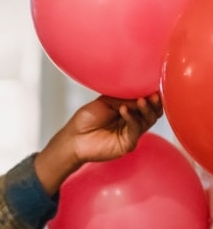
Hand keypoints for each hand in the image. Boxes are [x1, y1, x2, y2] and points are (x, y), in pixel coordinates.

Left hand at [34, 93, 163, 194]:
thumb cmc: (85, 120)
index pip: (146, 101)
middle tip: (154, 95)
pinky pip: (136, 129)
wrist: (73, 138)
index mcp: (128, 109)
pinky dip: (132, 118)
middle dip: (154, 102)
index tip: (154, 85)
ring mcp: (132, 133)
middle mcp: (132, 121)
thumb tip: (142, 94)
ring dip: (146, 109)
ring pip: (148, 120)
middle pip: (152, 112)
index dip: (150, 94)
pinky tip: (124, 110)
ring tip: (142, 100)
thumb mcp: (106, 102)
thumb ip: (124, 98)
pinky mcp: (128, 143)